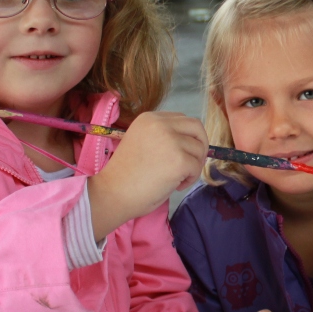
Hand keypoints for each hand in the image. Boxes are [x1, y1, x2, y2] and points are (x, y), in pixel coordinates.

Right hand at [88, 112, 206, 235]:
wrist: (112, 193)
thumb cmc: (125, 175)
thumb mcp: (142, 142)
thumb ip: (162, 137)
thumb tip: (190, 143)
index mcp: (149, 118)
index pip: (181, 119)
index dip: (186, 137)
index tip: (180, 153)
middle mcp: (161, 124)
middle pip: (196, 127)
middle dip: (200, 145)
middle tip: (191, 163)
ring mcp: (171, 141)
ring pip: (199, 149)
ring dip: (193, 166)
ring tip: (176, 179)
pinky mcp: (179, 160)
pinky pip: (197, 167)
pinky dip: (190, 179)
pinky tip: (175, 186)